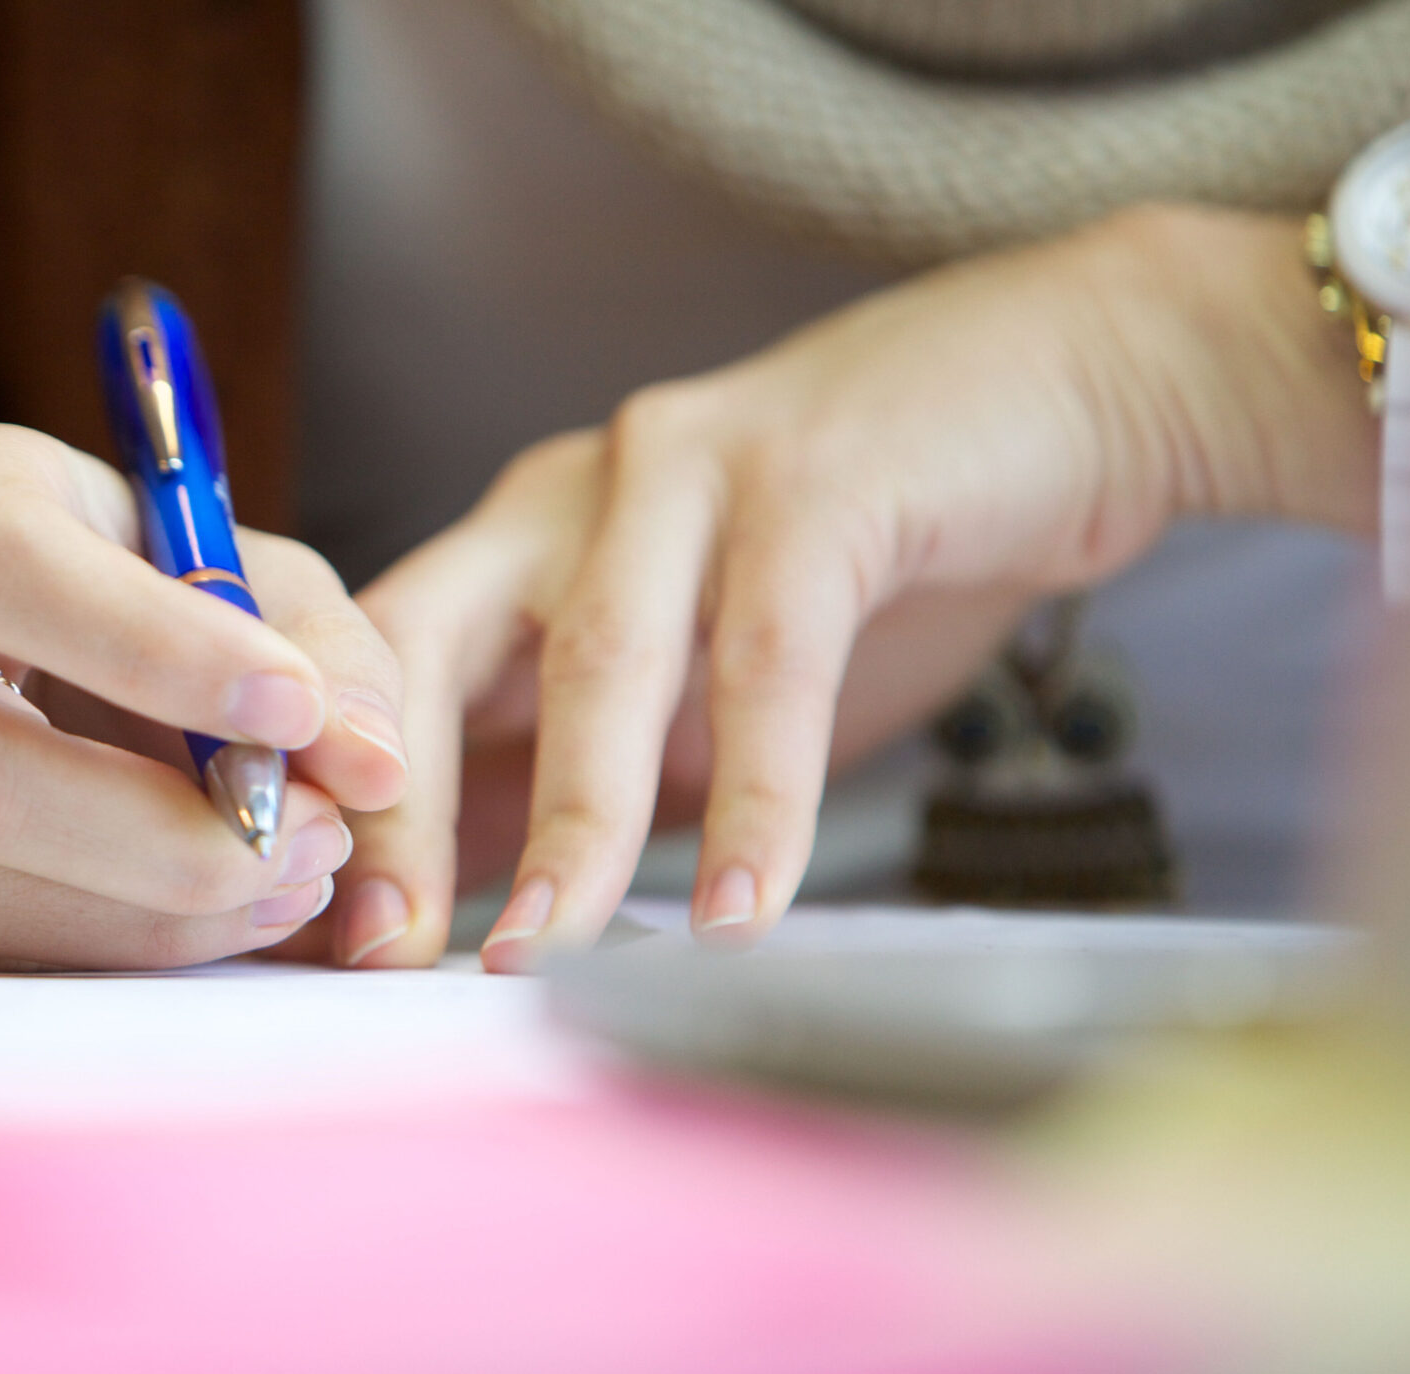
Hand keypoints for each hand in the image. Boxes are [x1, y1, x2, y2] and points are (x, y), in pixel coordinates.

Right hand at [0, 423, 409, 967]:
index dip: (147, 643)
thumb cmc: (134, 612)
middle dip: (156, 833)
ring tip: (277, 891)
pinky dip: (82, 956)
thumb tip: (370, 768)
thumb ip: (327, 656)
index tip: (295, 713)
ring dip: (134, 916)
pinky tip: (186, 927)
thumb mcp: (241, 584)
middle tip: (311, 847)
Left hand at [316, 205, 1376, 970]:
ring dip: (567, 821)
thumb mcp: (690, 676)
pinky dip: (753, 796)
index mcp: (518, 542)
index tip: (341, 944)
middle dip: (401, 807)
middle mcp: (571, 494)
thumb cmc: (864, 555)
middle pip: (432, 650)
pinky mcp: (818, 480)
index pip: (382, 675)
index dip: (352, 806)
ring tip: (542, 949)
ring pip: (596, 660)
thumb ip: (581, 766)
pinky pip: (767, 660)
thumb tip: (471, 920)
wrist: (1068, 385)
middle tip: (385, 951)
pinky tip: (738, 908)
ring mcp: (687, 471)